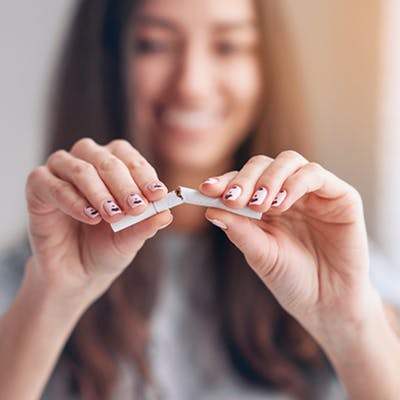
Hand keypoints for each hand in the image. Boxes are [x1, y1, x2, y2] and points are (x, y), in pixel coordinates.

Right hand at [25, 138, 171, 304]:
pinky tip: (89, 217)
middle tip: (136, 207)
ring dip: (99, 191)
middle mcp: (87, 163)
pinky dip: (72, 200)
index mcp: (113, 167)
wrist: (77, 273)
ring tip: (113, 215)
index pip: (128, 157)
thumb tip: (167, 214)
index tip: (158, 194)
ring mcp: (60, 173)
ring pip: (79, 168)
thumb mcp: (131, 239)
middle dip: (124, 184)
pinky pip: (51, 184)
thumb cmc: (106, 248)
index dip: (144, 174)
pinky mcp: (38, 188)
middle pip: (105, 159)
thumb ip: (146, 225)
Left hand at [200, 151, 376, 344]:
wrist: (327, 304)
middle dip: (245, 179)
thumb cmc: (291, 279)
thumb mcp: (260, 254)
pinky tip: (282, 205)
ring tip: (259, 205)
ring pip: (288, 161)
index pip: (242, 181)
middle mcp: (287, 193)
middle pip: (262, 164)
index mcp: (265, 205)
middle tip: (234, 200)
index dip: (224, 181)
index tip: (206, 190)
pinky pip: (315, 174)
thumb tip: (210, 209)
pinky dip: (295, 184)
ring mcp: (313, 192)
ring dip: (269, 179)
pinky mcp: (340, 196)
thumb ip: (239, 230)